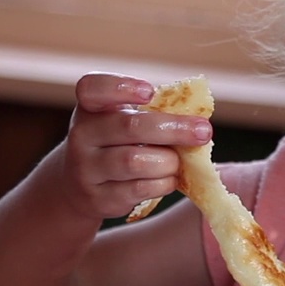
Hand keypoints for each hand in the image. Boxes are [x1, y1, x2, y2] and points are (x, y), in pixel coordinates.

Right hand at [58, 72, 211, 219]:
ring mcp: (86, 169)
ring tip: (178, 161)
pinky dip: (163, 183)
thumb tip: (197, 121)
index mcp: (90, 108)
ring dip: (168, 161)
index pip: (92, 88)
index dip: (121, 87)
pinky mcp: (98, 198)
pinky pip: (138, 189)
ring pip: (135, 161)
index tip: (150, 91)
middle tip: (204, 131)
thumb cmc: (116, 143)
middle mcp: (81, 135)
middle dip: (173, 129)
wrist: (81, 186)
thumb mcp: (123, 121)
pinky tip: (170, 178)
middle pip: (129, 127)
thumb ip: (151, 114)